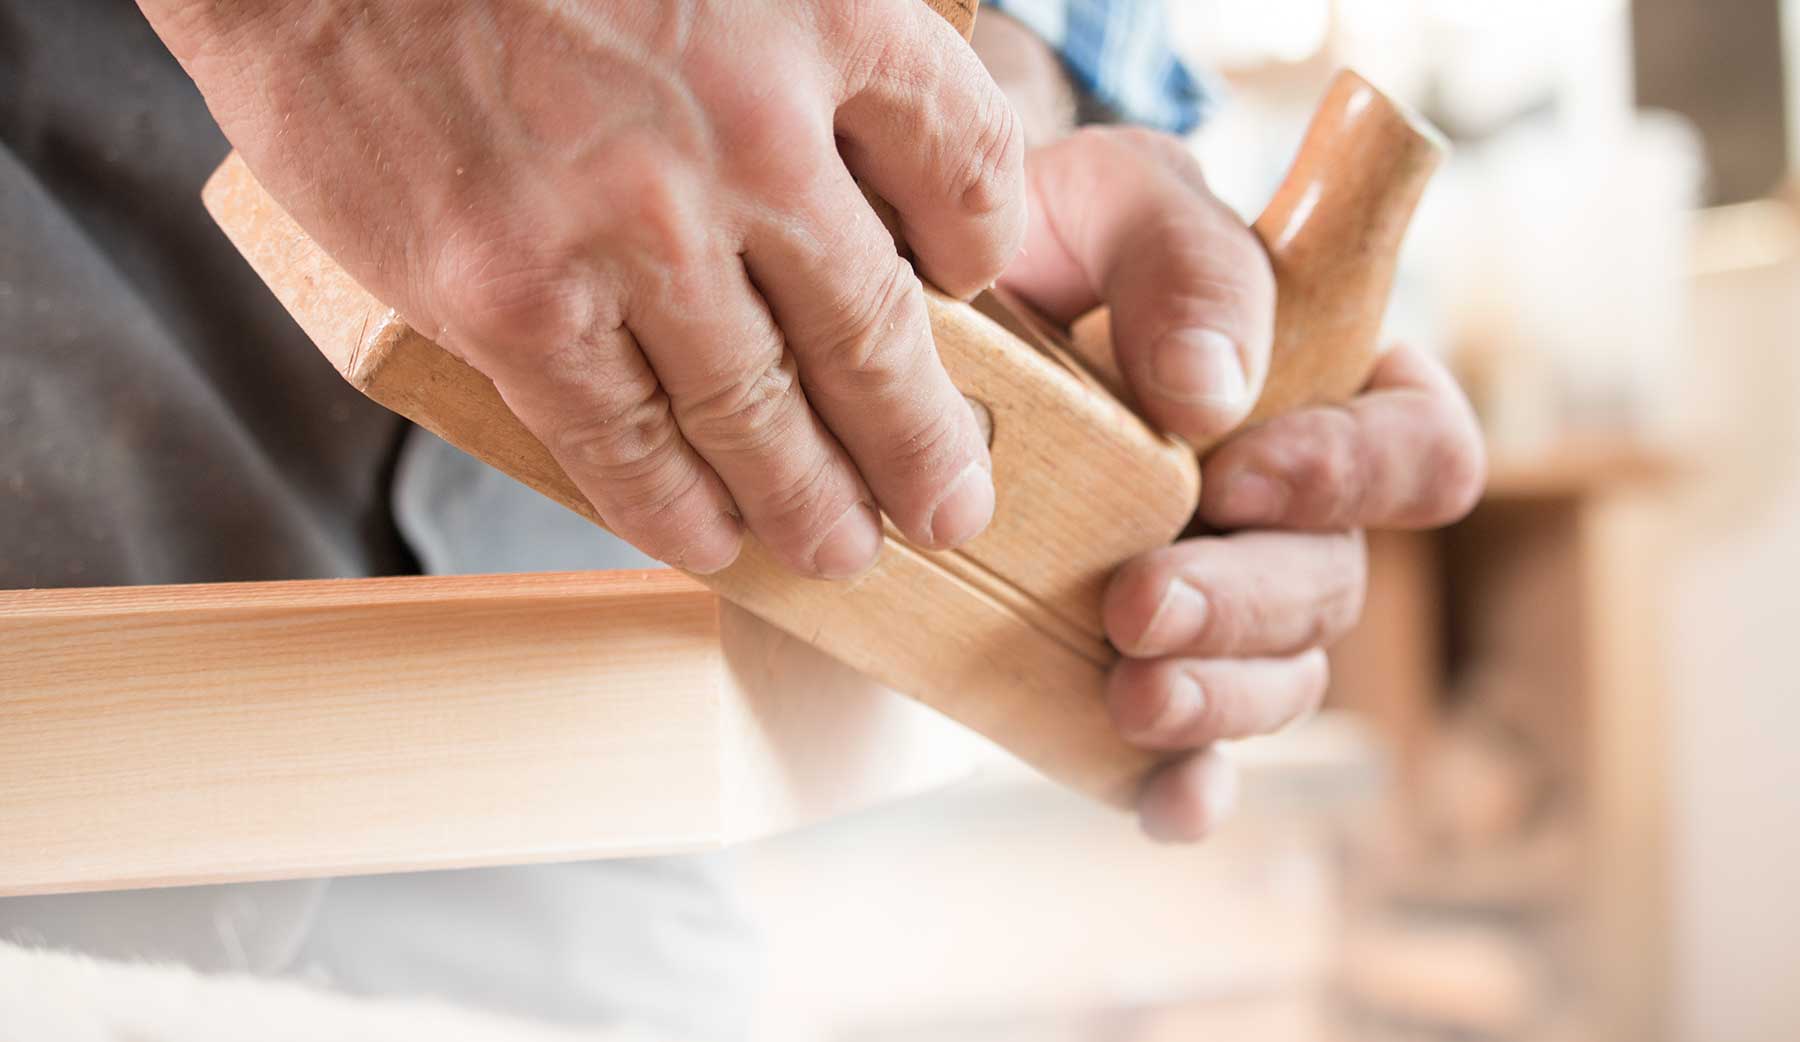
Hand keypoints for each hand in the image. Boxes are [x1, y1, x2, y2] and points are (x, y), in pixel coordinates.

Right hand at [142, 0, 1023, 576]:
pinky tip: (711, 541)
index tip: (968, 282)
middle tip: (948, 502)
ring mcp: (632, 229)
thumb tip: (844, 136)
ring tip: (844, 547)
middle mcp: (748, 136)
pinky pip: (618, 436)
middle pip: (874, 330)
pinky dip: (672, 506)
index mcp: (820, 13)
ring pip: (757, 411)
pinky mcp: (511, 297)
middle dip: (920, 439)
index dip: (980, 241)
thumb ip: (796, 27)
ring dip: (811, 497)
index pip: (962, 162)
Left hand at [999, 128, 1484, 840]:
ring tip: (1129, 693)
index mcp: (1324, 391)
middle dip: (1246, 605)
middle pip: (1334, 588)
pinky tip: (1156, 803)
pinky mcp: (1134, 664)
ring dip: (1215, 699)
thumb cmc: (1048, 239)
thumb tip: (1220, 390)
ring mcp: (1217, 599)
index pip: (1424, 450)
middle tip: (1138, 603)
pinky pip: (1192, 758)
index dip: (1358, 474)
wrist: (926, 321)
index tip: (1238, 474)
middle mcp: (1287, 510)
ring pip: (1277, 681)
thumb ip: (1185, 256)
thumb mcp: (1112, 196)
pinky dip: (1183, 789)